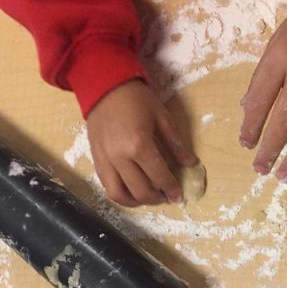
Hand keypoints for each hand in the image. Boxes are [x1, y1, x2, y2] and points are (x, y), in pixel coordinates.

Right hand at [86, 80, 196, 206]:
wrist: (104, 85)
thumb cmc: (136, 98)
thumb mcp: (161, 117)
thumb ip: (175, 144)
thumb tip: (191, 163)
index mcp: (139, 145)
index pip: (159, 176)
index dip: (171, 189)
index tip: (179, 195)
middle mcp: (120, 157)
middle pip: (140, 191)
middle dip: (156, 199)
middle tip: (166, 197)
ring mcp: (105, 160)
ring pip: (119, 195)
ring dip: (136, 202)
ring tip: (148, 197)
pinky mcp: (96, 160)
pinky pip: (106, 185)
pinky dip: (120, 193)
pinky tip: (131, 189)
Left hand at [240, 0, 286, 181]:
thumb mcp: (278, 42)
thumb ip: (264, 76)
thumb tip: (248, 111)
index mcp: (282, 56)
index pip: (261, 99)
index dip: (251, 125)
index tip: (246, 144)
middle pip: (285, 118)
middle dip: (271, 148)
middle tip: (260, 169)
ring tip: (285, 175)